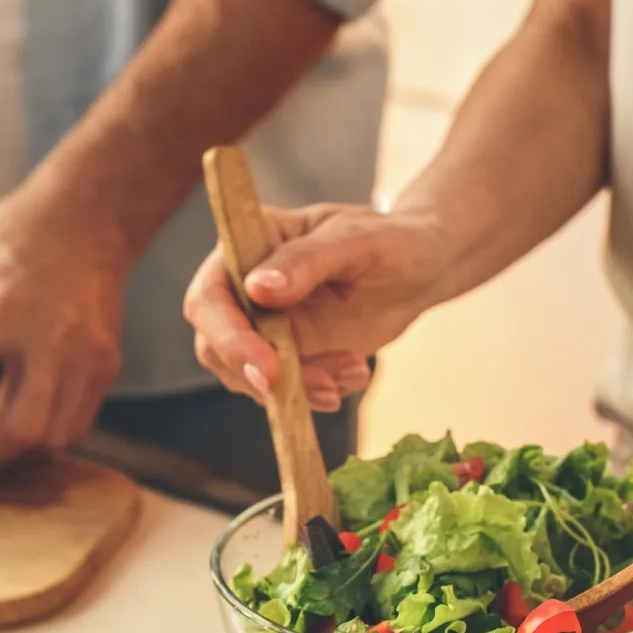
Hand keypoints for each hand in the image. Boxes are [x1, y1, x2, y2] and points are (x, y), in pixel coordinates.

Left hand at [0, 190, 126, 473]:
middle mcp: (44, 334)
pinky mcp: (107, 365)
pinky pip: (77, 426)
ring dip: (15, 453)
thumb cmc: (6, 245)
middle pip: (19, 428)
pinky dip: (46, 438)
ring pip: (54, 438)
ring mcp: (84, 354)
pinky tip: (24, 420)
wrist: (85, 220)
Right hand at [182, 203, 447, 409]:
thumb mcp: (357, 242)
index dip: (228, 336)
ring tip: (353, 368)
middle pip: (215, 344)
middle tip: (316, 388)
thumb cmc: (392, 240)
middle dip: (257, 376)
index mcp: (250, 243)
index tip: (269, 367)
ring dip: (298, 387)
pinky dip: (317, 392)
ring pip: (248, 374)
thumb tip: (258, 288)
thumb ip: (307, 261)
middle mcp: (244, 286)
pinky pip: (283, 388)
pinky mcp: (287, 353)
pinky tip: (356, 372)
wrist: (422, 269)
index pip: (211, 295)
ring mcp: (263, 324)